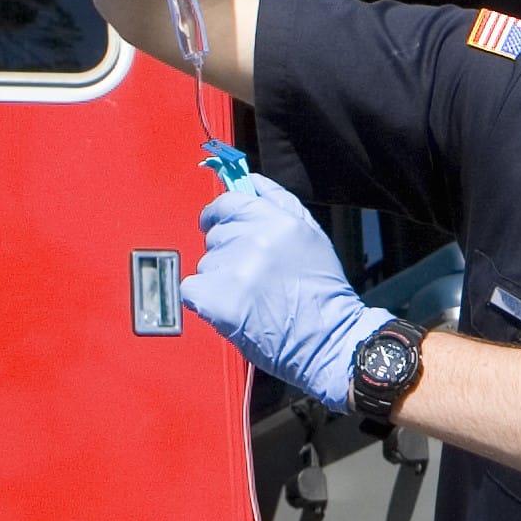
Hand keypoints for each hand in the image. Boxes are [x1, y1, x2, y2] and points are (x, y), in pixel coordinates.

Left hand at [179, 175, 390, 407]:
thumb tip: (249, 180)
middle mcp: (255, 241)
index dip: (218, 214)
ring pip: (206, 264)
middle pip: (215, 235)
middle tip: (252, 275)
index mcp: (278, 221)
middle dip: (227, 252)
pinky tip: (231, 307)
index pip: (228, 203)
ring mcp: (235, 272)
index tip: (214, 223)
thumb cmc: (323, 292)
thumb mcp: (311, 234)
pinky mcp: (218, 301)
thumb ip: (278, 201)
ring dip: (220, 279)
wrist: (329, 340)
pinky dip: (205, 300)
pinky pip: (191, 289)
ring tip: (250, 296)